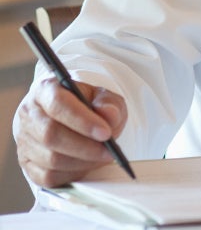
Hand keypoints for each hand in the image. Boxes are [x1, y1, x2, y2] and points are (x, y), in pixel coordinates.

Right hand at [14, 77, 128, 186]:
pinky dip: (72, 174)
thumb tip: (110, 115)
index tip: (106, 133)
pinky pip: (48, 176)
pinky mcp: (26, 163)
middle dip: (85, 146)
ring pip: (50, 159)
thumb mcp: (103, 97)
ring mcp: (24, 140)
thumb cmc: (87, 105)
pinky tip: (87, 165)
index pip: (58, 104)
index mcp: (45, 90)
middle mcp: (29, 114)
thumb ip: (109, 104)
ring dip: (82, 162)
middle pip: (51, 135)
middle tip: (109, 152)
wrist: (71, 118)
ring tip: (102, 156)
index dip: (82, 120)